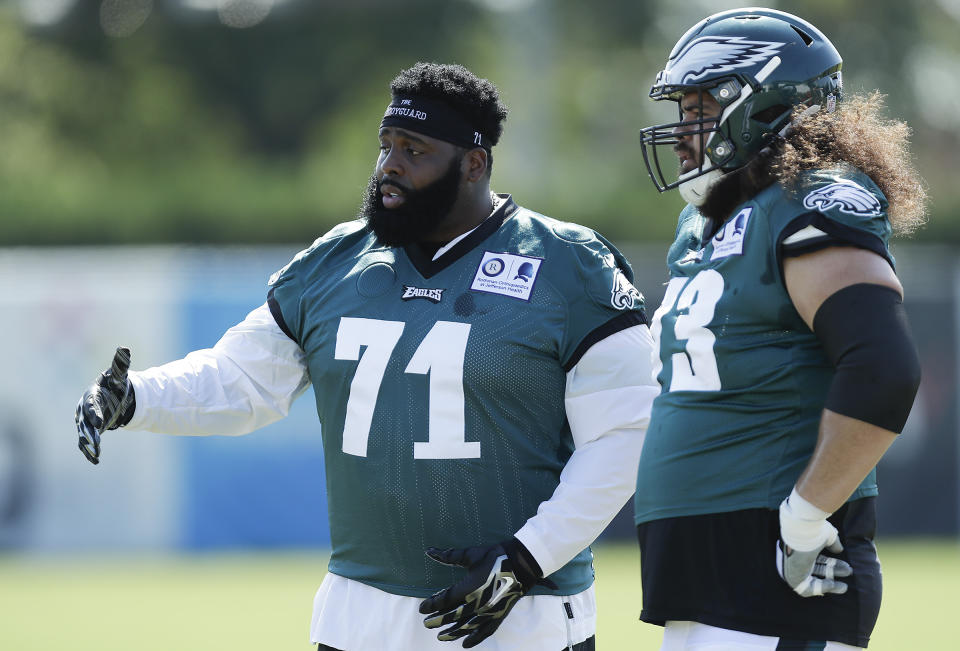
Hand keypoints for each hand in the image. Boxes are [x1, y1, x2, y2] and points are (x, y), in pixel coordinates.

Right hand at [75, 347, 135, 464]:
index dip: (94, 414)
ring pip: (84, 434)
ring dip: (89, 444)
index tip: (100, 423)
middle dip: (89, 433)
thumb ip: (120, 364)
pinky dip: (89, 451)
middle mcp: (84, 409)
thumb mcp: (118, 375)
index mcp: (91, 395)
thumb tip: (125, 348)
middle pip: (85, 422)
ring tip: (95, 454)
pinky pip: (86, 441)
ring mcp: (85, 420)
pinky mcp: (89, 429)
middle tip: (95, 443)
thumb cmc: (114, 384)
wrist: (110, 395)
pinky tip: (94, 460)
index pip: (90, 405)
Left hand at [419, 538, 548, 647]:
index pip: (444, 600)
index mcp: (469, 588)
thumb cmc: (495, 556)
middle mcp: (477, 604)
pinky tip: (465, 644)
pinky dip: (474, 639)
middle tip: (427, 624)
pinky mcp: (498, 616)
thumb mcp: (471, 555)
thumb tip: (429, 551)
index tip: (422, 608)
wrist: (521, 564)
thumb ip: (449, 556)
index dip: (431, 605)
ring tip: (440, 637)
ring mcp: (488, 612)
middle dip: (438, 621)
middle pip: (453, 616)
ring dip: (452, 633)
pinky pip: (484, 632)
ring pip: (466, 627)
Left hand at [776, 488, 851, 596]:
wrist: (800, 533)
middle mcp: (797, 559)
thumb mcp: (826, 536)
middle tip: (849, 571)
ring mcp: (794, 568)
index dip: (832, 564)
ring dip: (830, 585)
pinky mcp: (792, 578)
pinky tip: (832, 584)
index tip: (846, 565)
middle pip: (817, 569)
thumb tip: (839, 549)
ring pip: (813, 581)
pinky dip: (820, 588)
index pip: (818, 559)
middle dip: (834, 572)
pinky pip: (806, 589)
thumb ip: (833, 543)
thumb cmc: (813, 532)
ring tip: (845, 587)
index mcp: (803, 548)